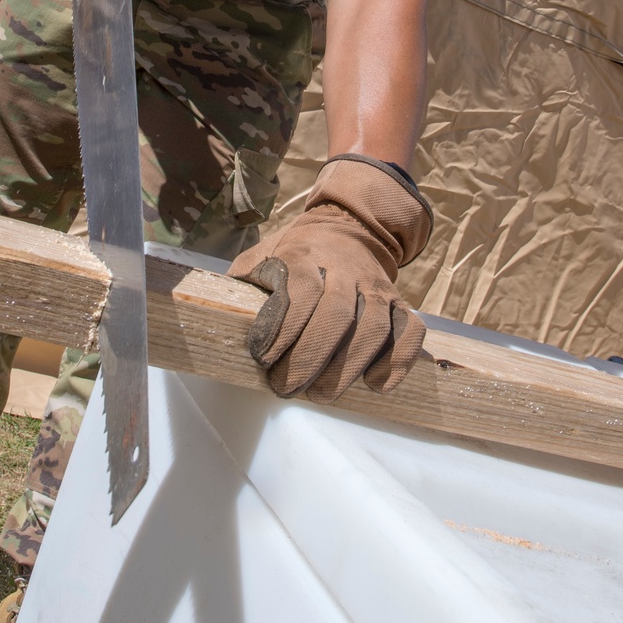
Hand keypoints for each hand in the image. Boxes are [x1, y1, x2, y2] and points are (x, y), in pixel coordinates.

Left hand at [228, 155, 430, 401]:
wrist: (348, 228)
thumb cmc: (294, 255)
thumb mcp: (262, 256)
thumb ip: (244, 282)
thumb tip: (213, 314)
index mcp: (303, 255)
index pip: (299, 291)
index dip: (282, 328)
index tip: (263, 358)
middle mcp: (344, 269)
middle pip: (335, 315)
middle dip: (310, 358)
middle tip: (287, 388)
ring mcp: (375, 287)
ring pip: (372, 328)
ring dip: (347, 368)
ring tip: (321, 394)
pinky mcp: (399, 303)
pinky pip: (410, 332)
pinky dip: (398, 360)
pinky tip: (375, 383)